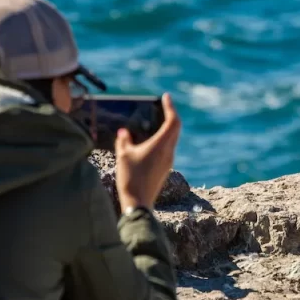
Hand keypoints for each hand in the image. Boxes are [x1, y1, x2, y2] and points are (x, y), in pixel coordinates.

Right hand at [115, 93, 181, 210]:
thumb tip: (124, 132)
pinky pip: (167, 148)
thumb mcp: (123, 156)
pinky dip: (162, 139)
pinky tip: (150, 141)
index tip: (165, 97)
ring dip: (166, 128)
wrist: (139, 202)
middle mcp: (169, 152)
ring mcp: (169, 161)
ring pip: (172, 139)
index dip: (170, 107)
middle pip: (175, 129)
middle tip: (162, 106)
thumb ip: (123, 141)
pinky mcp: (165, 168)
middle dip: (170, 115)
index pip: (173, 121)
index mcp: (161, 145)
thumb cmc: (131, 178)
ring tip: (155, 122)